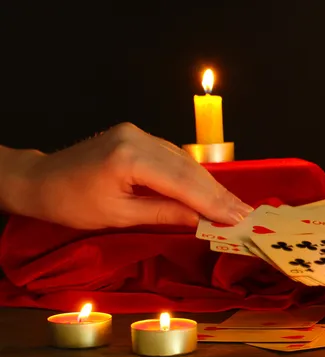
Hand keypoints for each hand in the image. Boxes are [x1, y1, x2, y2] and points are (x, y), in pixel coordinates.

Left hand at [7, 122, 252, 228]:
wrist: (42, 180)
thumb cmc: (72, 204)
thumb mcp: (120, 216)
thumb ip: (164, 212)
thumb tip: (201, 219)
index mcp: (129, 157)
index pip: (182, 181)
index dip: (213, 201)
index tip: (239, 217)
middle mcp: (137, 138)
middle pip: (188, 167)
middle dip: (218, 193)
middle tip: (245, 212)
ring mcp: (138, 133)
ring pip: (184, 160)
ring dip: (209, 184)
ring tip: (233, 205)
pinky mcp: (137, 135)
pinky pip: (172, 155)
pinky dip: (192, 174)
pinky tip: (208, 189)